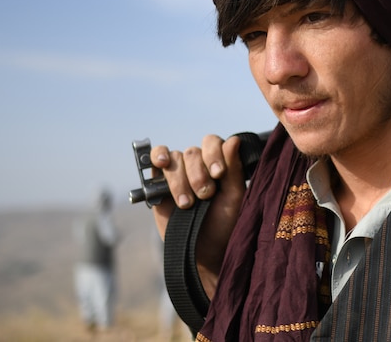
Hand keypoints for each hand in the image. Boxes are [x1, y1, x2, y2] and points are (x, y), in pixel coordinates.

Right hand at [150, 134, 245, 297]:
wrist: (204, 250)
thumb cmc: (224, 223)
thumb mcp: (235, 197)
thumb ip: (234, 168)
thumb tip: (234, 140)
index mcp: (219, 164)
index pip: (214, 143)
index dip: (214, 155)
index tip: (218, 174)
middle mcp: (199, 165)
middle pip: (193, 152)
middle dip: (198, 174)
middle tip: (205, 196)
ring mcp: (179, 172)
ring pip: (175, 158)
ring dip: (180, 180)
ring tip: (187, 204)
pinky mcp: (159, 183)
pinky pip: (156, 160)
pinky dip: (157, 157)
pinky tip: (161, 163)